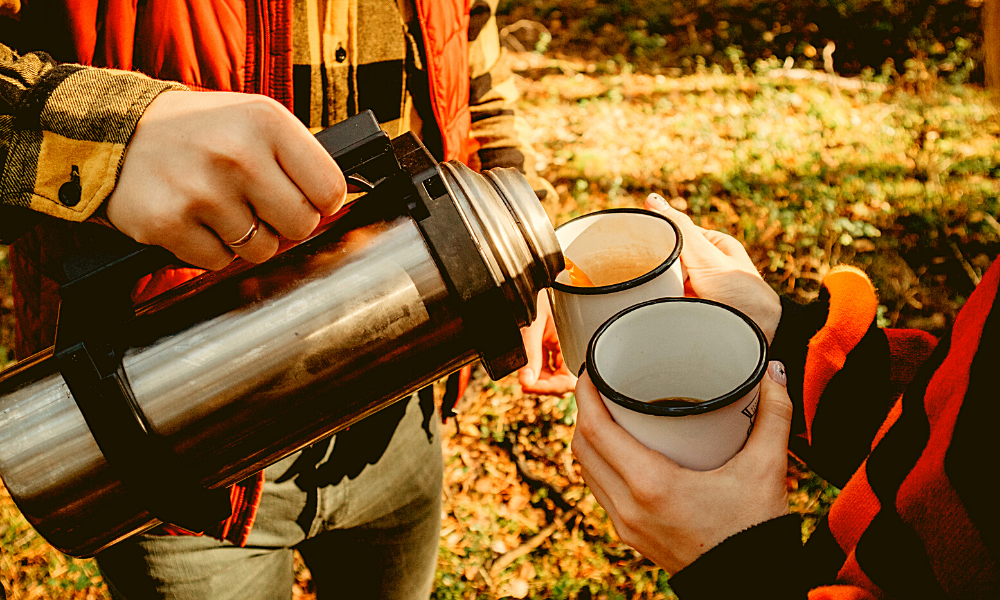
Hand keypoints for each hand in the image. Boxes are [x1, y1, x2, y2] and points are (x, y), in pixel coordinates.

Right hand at [107, 90, 346, 268]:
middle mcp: (237, 154)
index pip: (330, 189)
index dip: (319, 201)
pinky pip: (219, 262)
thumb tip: (336, 209)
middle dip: (284, 223)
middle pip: (301, 226)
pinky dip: (210, 249)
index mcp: (267, 122)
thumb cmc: (198, 132)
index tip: (302, 197)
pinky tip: (193, 219)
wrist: (112, 133)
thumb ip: (299, 159)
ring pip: (262, 250)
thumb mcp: (254, 120)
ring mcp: (202, 191)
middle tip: (257, 205)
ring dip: (245, 238)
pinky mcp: (169, 223)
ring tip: (218, 205)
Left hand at [519, 291, 576, 394]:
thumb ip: (530, 355)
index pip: (569, 379)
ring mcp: (562, 343)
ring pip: (555, 373)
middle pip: (563, 379)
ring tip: (525, 376)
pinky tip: (528, 366)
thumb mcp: (531, 325)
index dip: (551, 388)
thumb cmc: (537, 292)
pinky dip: (538, 368)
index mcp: (575, 341)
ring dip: (540, 378)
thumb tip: (526, 382)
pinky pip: (549, 363)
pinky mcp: (553, 341)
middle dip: (544, 384)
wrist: (531, 275)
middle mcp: (571, 344)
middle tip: (525, 383)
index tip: (531, 387)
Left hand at [571, 362, 792, 573]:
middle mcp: (629, 505)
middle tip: (601, 382)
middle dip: (585, 410)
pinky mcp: (630, 535)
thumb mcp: (766, 469)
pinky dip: (599, 463)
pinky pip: (600, 490)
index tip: (592, 369)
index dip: (586, 394)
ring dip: (589, 438)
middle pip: (583, 448)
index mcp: (651, 485)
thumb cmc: (756, 531)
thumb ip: (774, 415)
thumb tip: (773, 370)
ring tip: (606, 409)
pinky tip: (619, 449)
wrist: (751, 587)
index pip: (596, 430)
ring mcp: (626, 524)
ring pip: (587, 470)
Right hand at [645, 194, 780, 342]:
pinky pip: (670, 303)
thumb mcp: (707, 256)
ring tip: (649, 295)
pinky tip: (653, 308)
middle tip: (644, 276)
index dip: (657, 240)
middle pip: (669, 260)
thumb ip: (680, 230)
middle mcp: (706, 266)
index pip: (674, 235)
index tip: (637, 249)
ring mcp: (699, 289)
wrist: (758, 336)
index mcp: (713, 246)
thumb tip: (652, 199)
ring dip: (659, 289)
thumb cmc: (742, 293)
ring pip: (666, 283)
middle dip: (657, 268)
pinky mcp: (694, 310)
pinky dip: (663, 305)